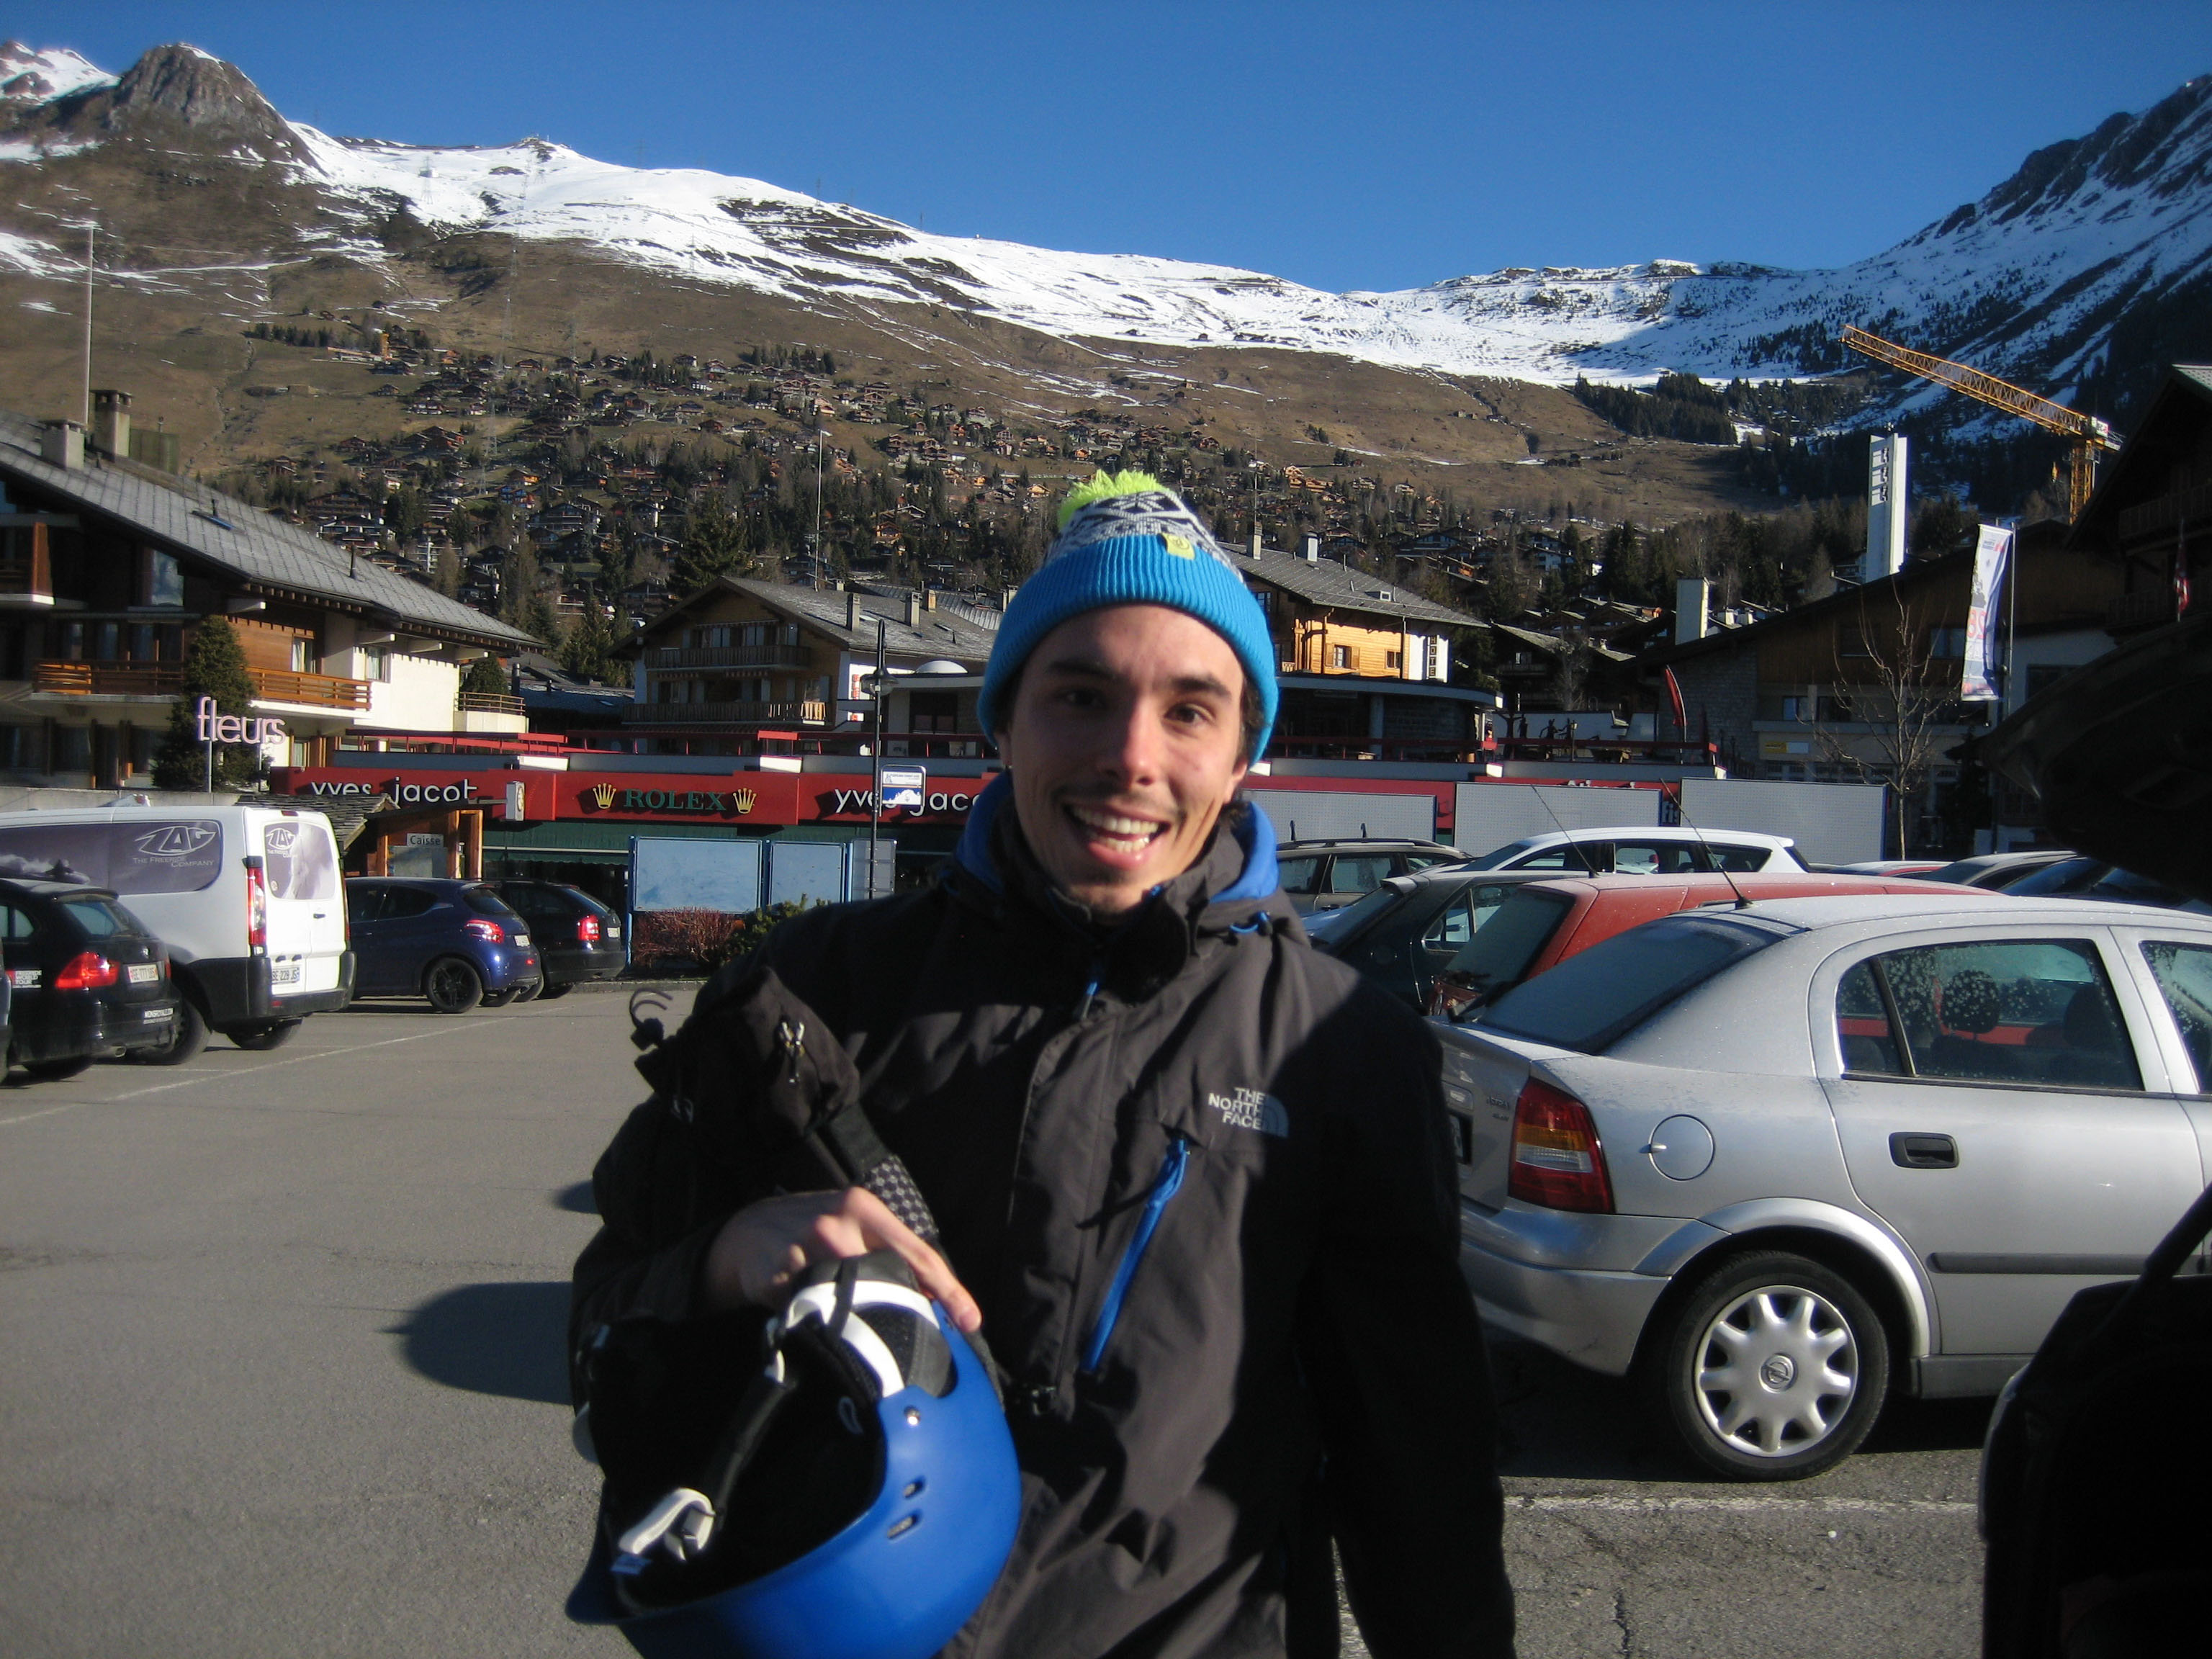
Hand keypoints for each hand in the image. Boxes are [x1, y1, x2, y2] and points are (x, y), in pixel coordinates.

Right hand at [702, 1187, 981, 1332]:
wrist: (750, 1231)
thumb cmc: (817, 1231)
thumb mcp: (855, 1227)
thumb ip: (893, 1255)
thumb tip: (938, 1300)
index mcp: (864, 1208)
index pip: (918, 1253)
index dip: (949, 1289)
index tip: (971, 1321)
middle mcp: (835, 1223)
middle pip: (887, 1279)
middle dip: (905, 1311)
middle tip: (920, 1339)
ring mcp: (803, 1247)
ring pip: (851, 1299)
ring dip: (861, 1320)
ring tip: (863, 1331)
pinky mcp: (775, 1275)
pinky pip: (811, 1311)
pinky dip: (821, 1323)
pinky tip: (819, 1323)